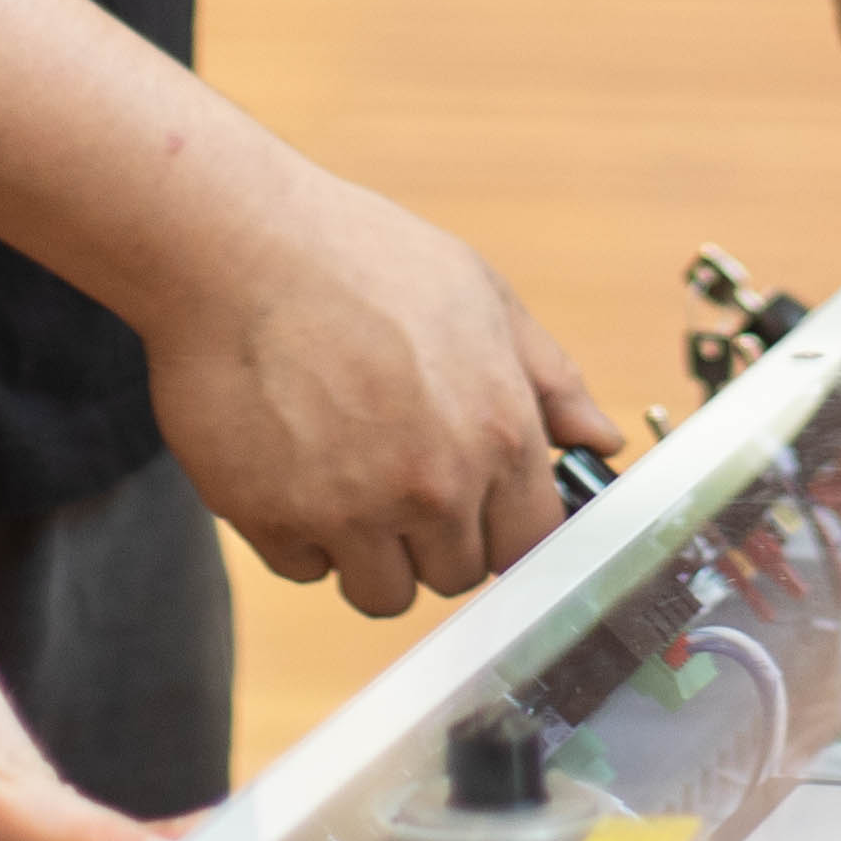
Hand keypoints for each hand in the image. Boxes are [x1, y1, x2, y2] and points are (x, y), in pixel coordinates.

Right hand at [143, 170, 609, 623]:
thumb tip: (601, 440)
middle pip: (456, 575)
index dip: (504, 526)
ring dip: (370, 552)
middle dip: (436, 538)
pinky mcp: (274, 521)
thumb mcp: (481, 296)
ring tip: (347, 476)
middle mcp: (433, 486)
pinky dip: (301, 534)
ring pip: (381, 593)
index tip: (481, 508)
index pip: (529, 544)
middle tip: (401, 474)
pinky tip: (293, 464)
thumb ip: (550, 380)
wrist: (239, 246)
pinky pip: (305, 570)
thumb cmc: (363, 259)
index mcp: (497, 433)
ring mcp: (351, 511)